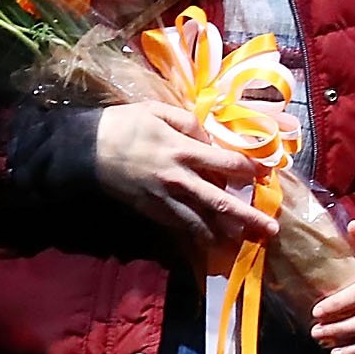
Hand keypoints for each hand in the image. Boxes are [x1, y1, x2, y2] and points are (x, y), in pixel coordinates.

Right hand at [91, 102, 277, 246]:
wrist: (84, 150)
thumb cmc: (124, 125)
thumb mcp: (160, 111)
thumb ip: (191, 124)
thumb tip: (212, 139)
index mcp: (184, 151)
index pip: (229, 164)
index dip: (252, 170)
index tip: (267, 175)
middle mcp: (179, 179)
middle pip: (220, 202)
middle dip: (248, 216)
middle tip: (270, 229)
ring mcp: (164, 199)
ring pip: (200, 221)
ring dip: (226, 233)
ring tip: (247, 241)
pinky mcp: (150, 211)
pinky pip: (179, 226)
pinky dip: (197, 235)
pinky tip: (212, 242)